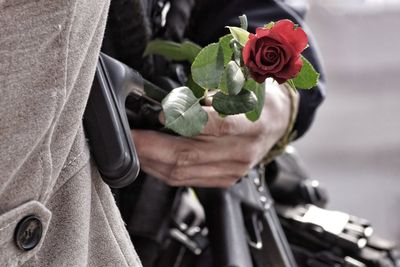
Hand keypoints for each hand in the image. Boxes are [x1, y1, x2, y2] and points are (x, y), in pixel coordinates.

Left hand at [132, 80, 296, 186]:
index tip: (159, 114)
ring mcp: (233, 170)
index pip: (215, 125)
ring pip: (183, 172)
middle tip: (131, 137)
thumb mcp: (241, 85)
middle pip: (189, 155)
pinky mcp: (224, 180)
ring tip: (135, 148)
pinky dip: (163, 170)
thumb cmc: (256, 101)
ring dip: (153, 161)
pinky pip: (187, 180)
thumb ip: (210, 93)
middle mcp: (241, 151)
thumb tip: (174, 105)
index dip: (184, 120)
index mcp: (251, 123)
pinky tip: (151, 160)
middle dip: (152, 147)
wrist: (276, 124)